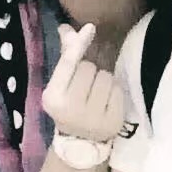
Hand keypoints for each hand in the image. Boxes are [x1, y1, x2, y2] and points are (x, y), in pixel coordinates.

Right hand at [41, 23, 123, 143]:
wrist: (80, 142)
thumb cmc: (69, 106)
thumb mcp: (61, 84)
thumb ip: (66, 56)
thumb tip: (66, 28)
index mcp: (53, 97)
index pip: (69, 63)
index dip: (79, 44)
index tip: (90, 28)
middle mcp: (70, 108)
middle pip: (89, 67)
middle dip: (90, 72)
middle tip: (86, 87)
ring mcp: (92, 118)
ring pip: (106, 77)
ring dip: (104, 80)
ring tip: (97, 95)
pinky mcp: (112, 122)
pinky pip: (118, 90)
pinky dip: (114, 92)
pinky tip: (106, 103)